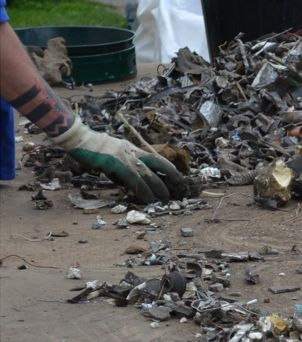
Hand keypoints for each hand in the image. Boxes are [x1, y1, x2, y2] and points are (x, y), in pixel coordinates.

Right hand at [52, 117, 188, 203]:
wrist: (78, 138)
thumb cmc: (91, 148)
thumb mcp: (112, 155)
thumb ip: (123, 167)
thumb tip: (131, 183)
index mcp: (132, 149)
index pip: (155, 158)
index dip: (168, 167)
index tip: (178, 177)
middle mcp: (132, 152)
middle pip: (157, 163)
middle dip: (170, 176)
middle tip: (180, 188)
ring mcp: (125, 157)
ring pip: (147, 173)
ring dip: (158, 187)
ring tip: (166, 198)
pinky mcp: (116, 163)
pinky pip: (133, 179)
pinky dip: (142, 189)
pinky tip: (148, 198)